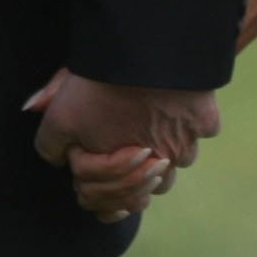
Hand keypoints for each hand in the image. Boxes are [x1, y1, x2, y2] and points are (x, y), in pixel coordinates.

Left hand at [25, 70, 221, 211]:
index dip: (100, 189)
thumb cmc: (100, 85)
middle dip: (136, 176)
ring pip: (181, 162)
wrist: (146, 51)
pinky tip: (180, 102)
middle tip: (128, 148)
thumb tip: (53, 158)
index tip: (95, 163)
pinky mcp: (206, 120)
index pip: (113, 205)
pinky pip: (205, 131)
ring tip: (155, 123)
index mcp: (121, 171)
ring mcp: (186, 144)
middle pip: (150, 189)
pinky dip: (195, 121)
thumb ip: (50, 141)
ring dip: (168, 149)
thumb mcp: (62, 112)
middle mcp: (158, 165)